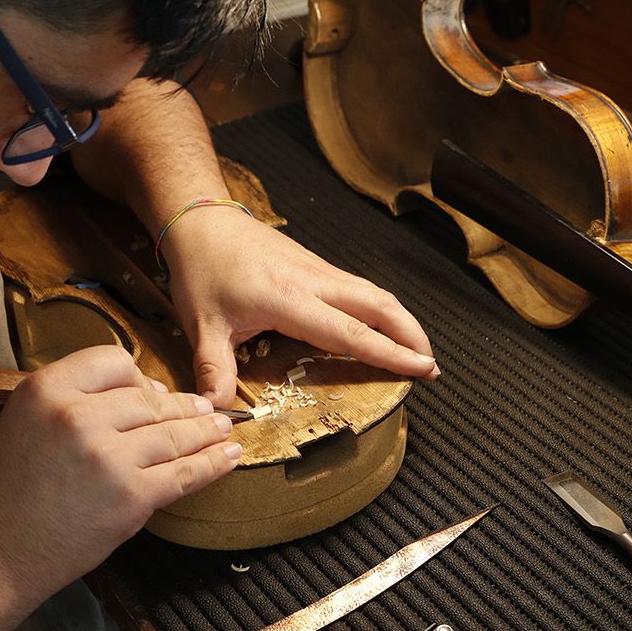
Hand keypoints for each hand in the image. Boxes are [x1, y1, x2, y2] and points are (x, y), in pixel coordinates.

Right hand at [0, 345, 240, 602]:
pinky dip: (213, 464)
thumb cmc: (5, 494)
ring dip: (206, 432)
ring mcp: (108, 456)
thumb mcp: (24, 423)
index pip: (114, 361)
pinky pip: (185, 473)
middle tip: (206, 410)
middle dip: (183, 407)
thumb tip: (146, 393)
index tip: (155, 391)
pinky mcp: (131, 496)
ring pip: (173, 434)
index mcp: (46, 389)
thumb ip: (75, 402)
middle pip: (150, 399)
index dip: (140, 378)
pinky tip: (228, 456)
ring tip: (224, 428)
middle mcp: (77, 415)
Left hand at [160, 206, 440, 406]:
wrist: (201, 220)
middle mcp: (313, 281)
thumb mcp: (202, 325)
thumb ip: (214, 369)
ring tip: (418, 350)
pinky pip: (360, 287)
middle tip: (430, 365)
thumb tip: (217, 409)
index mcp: (289, 299)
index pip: (350, 331)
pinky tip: (384, 326)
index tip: (419, 367)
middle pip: (379, 305)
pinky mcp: (316, 265)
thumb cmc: (202, 268)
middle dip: (412, 335)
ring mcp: (318, 270)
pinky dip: (382, 308)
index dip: (389, 352)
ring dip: (402, 320)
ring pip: (374, 293)